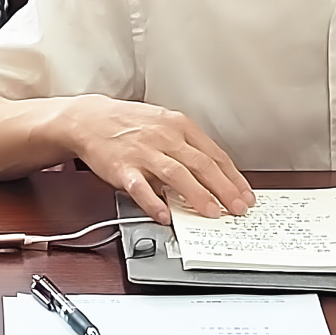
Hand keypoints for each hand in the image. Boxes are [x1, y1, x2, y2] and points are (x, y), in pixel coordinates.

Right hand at [62, 95, 254, 224]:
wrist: (90, 119)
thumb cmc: (131, 124)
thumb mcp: (165, 125)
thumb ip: (187, 149)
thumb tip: (213, 176)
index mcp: (180, 126)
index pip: (215, 154)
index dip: (233, 177)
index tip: (245, 195)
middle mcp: (165, 137)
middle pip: (201, 164)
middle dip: (224, 188)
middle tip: (237, 208)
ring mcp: (144, 152)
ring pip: (176, 174)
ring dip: (197, 195)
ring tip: (211, 213)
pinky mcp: (122, 167)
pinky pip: (140, 186)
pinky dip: (153, 202)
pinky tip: (165, 215)